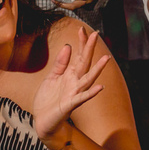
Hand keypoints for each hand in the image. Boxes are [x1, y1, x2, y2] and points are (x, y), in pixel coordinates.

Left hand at [32, 27, 108, 142]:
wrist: (42, 121)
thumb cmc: (48, 100)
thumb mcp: (51, 78)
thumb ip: (60, 64)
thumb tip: (67, 46)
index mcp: (70, 75)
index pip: (79, 56)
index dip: (81, 43)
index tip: (82, 29)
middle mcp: (75, 82)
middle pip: (85, 63)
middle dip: (90, 49)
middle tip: (96, 34)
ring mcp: (74, 93)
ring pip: (88, 79)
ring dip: (97, 70)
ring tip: (106, 58)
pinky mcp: (70, 105)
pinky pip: (82, 98)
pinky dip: (91, 93)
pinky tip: (100, 88)